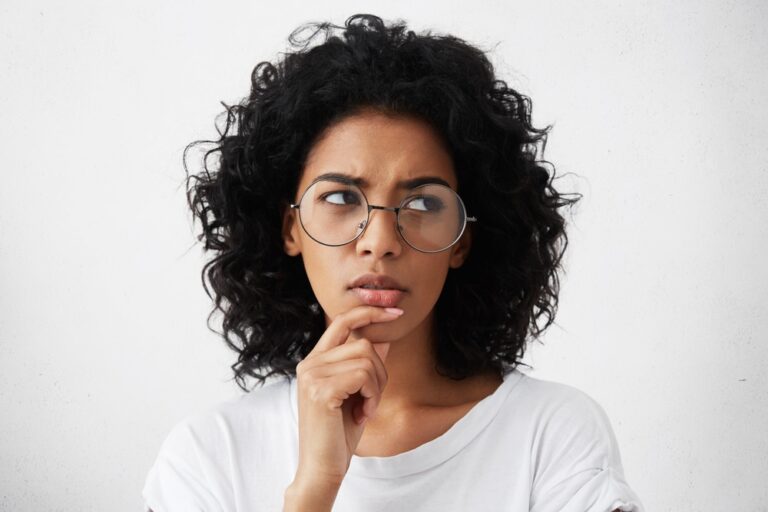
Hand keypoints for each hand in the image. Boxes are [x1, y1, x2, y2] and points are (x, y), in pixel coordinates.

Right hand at [292, 305, 402, 485]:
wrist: (322, 468)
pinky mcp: (321, 390)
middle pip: (364, 344)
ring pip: (366, 359)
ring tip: (365, 409)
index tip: (396, 312)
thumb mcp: (358, 393)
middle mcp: (309, 363)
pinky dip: (373, 395)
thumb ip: (365, 364)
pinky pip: (363, 376)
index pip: (342, 321)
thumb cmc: (339, 434)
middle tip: (372, 400)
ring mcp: (312, 375)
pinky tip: (363, 414)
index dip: (370, 312)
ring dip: (377, 387)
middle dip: (380, 372)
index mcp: (315, 361)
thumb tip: (384, 337)